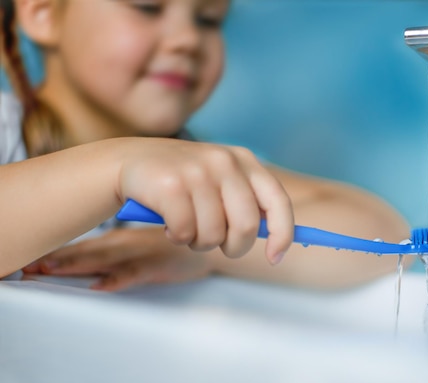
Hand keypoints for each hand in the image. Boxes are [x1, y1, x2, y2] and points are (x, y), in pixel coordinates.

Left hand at [23, 227, 214, 291]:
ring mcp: (141, 253)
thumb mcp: (148, 238)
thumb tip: (104, 253)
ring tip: (50, 271)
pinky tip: (100, 286)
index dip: (61, 251)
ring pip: (103, 261)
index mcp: (123, 238)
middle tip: (32, 266)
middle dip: (60, 259)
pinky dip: (116, 280)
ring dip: (77, 266)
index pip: (86, 245)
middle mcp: (127, 243)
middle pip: (88, 253)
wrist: (214, 232)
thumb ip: (128, 242)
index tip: (36, 257)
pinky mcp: (157, 265)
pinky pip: (133, 274)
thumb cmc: (179, 239)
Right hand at [116, 138, 293, 263]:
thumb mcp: (220, 181)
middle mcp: (224, 161)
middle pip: (246, 226)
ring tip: (186, 226)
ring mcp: (197, 171)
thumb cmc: (181, 181)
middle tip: (216, 244)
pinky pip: (184, 233)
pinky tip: (167, 221)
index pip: (278, 200)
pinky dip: (176, 237)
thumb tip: (278, 240)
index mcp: (244, 160)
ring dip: (198, 242)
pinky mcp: (170, 184)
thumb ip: (247, 203)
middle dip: (233, 247)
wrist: (126, 162)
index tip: (275, 258)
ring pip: (213, 234)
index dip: (282, 233)